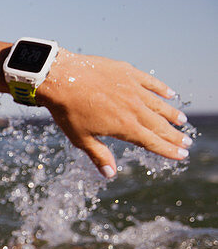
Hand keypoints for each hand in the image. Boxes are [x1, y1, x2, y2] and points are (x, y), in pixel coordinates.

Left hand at [39, 51, 189, 176]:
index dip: (168, 150)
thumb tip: (110, 175)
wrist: (61, 78)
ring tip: (182, 121)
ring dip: (171, 114)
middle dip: (174, 136)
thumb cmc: (67, 112)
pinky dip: (161, 88)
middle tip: (186, 143)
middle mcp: (134, 108)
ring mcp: (133, 89)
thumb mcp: (81, 138)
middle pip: (159, 125)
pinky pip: (150, 82)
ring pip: (158, 104)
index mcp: (124, 127)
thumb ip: (99, 155)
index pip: (152, 142)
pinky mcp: (128, 73)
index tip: (182, 155)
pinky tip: (170, 94)